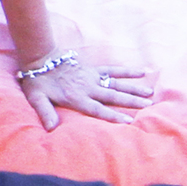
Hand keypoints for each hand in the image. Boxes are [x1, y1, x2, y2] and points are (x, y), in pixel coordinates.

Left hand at [15, 50, 155, 131]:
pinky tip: (142, 72)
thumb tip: (50, 129)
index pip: (98, 109)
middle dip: (131, 101)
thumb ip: (45, 113)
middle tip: (147, 106)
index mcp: (77, 97)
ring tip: (150, 93)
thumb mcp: (36, 99)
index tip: (129, 121)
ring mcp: (93, 77)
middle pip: (113, 96)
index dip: (113, 116)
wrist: (40, 57)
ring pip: (117, 84)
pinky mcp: (94, 69)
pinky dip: (127, 71)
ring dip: (134, 88)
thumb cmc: (38, 81)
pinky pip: (113, 70)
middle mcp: (88, 88)